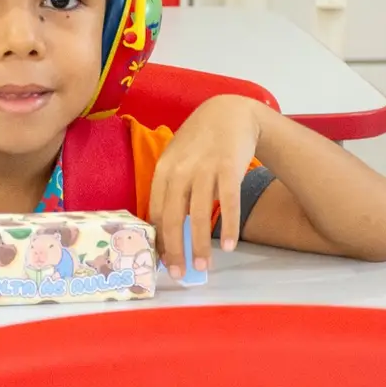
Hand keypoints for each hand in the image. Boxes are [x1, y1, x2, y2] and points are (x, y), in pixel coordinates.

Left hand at [149, 95, 261, 276]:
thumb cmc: (201, 141)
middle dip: (175, 251)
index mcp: (163, 170)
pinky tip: (229, 246)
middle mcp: (180, 170)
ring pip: (198, 216)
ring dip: (200, 245)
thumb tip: (169, 229)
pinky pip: (228, 203)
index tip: (162, 262)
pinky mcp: (229, 168)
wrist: (230, 112)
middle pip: (172, 218)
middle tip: (179, 274)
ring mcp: (205, 169)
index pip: (155, 213)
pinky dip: (228, 226)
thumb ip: (172, 189)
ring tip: (202, 267)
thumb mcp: (178, 159)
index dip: (158, 240)